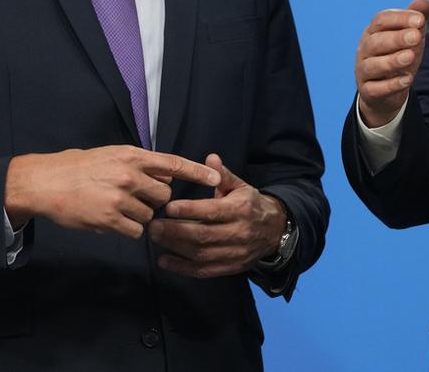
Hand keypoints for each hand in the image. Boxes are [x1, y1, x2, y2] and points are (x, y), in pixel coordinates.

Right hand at [5, 146, 220, 239]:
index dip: (196, 171)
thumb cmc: (78, 167)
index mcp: (131, 156)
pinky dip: (127, 229)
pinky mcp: (110, 219)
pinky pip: (135, 231)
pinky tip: (111, 220)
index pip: (172, 163)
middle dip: (155, 200)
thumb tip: (163, 176)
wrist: (45, 182)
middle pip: (164, 195)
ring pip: (150, 216)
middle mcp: (129, 175)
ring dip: (138, 216)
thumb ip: (137, 164)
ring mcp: (120, 198)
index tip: (216, 177)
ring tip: (115, 207)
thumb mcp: (110, 155)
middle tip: (134, 198)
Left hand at [149, 154, 285, 278]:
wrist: (274, 230)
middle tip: (153, 226)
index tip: (168, 208)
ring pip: (201, 254)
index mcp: (240, 209)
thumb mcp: (240, 186)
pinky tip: (164, 260)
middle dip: (175, 232)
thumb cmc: (251, 204)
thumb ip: (223, 174)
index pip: (211, 211)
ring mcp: (234, 252)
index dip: (189, 210)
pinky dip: (182, 268)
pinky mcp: (230, 267)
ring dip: (175, 248)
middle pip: (203, 235)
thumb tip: (210, 158)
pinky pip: (204, 270)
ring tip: (156, 239)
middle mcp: (238, 232)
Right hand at [355, 0, 428, 127]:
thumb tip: (425, 2)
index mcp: (373, 32)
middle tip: (416, 36)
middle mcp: (364, 50)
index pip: (381, 20)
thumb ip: (415, 19)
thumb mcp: (408, 37)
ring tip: (410, 57)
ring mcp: (363, 71)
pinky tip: (407, 80)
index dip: (400, 18)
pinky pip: (375, 88)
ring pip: (373, 65)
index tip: (420, 19)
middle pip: (376, 41)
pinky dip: (390, 85)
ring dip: (392, 61)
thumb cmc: (397, 56)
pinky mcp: (368, 91)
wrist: (384, 91)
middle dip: (396, 38)